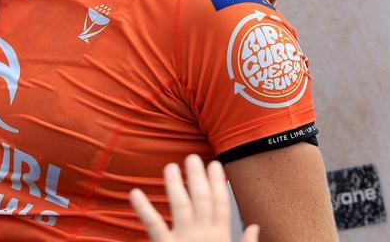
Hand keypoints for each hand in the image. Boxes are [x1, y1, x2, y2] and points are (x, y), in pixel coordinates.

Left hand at [130, 155, 258, 241]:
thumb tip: (255, 226)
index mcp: (221, 239)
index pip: (221, 206)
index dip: (218, 184)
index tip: (215, 164)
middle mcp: (205, 236)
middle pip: (202, 201)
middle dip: (198, 178)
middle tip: (192, 157)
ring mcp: (186, 240)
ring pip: (181, 207)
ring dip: (176, 185)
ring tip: (170, 166)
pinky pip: (153, 225)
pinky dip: (143, 209)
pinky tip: (134, 193)